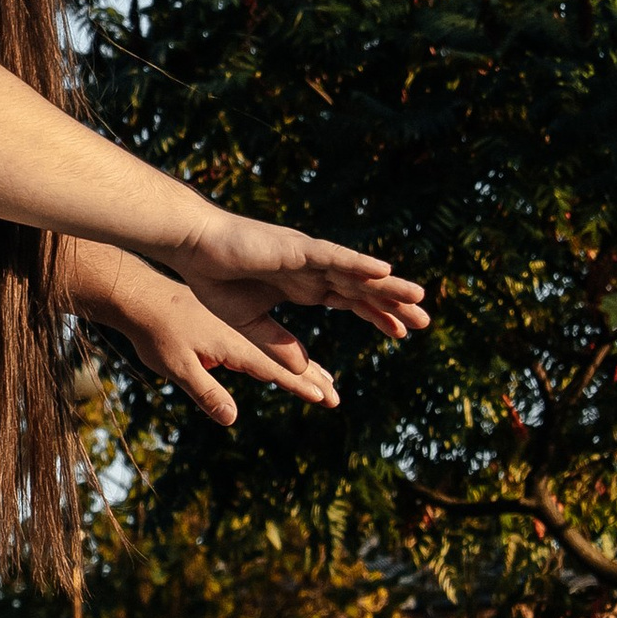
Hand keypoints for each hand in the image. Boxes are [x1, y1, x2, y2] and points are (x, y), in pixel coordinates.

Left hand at [101, 273, 341, 428]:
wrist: (139, 295)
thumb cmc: (155, 332)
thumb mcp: (176, 366)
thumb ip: (205, 391)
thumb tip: (232, 419)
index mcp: (234, 344)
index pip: (275, 369)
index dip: (301, 385)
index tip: (326, 398)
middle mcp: (239, 335)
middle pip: (283, 361)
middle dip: (311, 379)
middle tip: (336, 397)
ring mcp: (233, 330)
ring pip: (275, 352)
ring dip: (301, 367)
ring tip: (324, 379)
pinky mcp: (223, 328)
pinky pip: (261, 344)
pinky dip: (279, 355)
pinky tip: (283, 364)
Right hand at [179, 217, 428, 340]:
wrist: (192, 247)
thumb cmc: (214, 277)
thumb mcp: (249, 322)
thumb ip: (277, 343)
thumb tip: (302, 370)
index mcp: (303, 285)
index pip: (349, 301)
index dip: (375, 316)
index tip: (401, 333)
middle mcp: (312, 269)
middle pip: (361, 289)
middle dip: (392, 305)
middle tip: (424, 322)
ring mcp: (306, 256)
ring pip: (356, 273)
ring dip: (387, 286)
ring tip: (419, 297)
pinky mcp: (295, 249)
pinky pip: (334, 257)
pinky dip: (359, 264)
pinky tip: (384, 271)